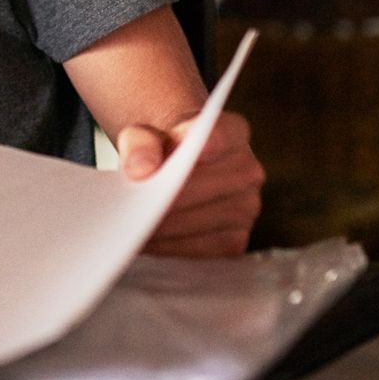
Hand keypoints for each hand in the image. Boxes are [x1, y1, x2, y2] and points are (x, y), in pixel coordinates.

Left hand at [117, 110, 264, 257]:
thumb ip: (139, 143)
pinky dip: (172, 246)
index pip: (220, 137)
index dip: (203, 146)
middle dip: (165, 201)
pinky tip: (149, 239)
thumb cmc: (160, 149)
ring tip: (132, 225)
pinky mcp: (237, 238)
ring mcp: (248, 206)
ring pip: (203, 222)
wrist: (174, 167)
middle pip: (205, 186)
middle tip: (130, 211)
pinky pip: (203, 247)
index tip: (176, 154)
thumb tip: (140, 171)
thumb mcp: (142, 134)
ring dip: (164, 228)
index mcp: (232, 131)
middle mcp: (248, 170)